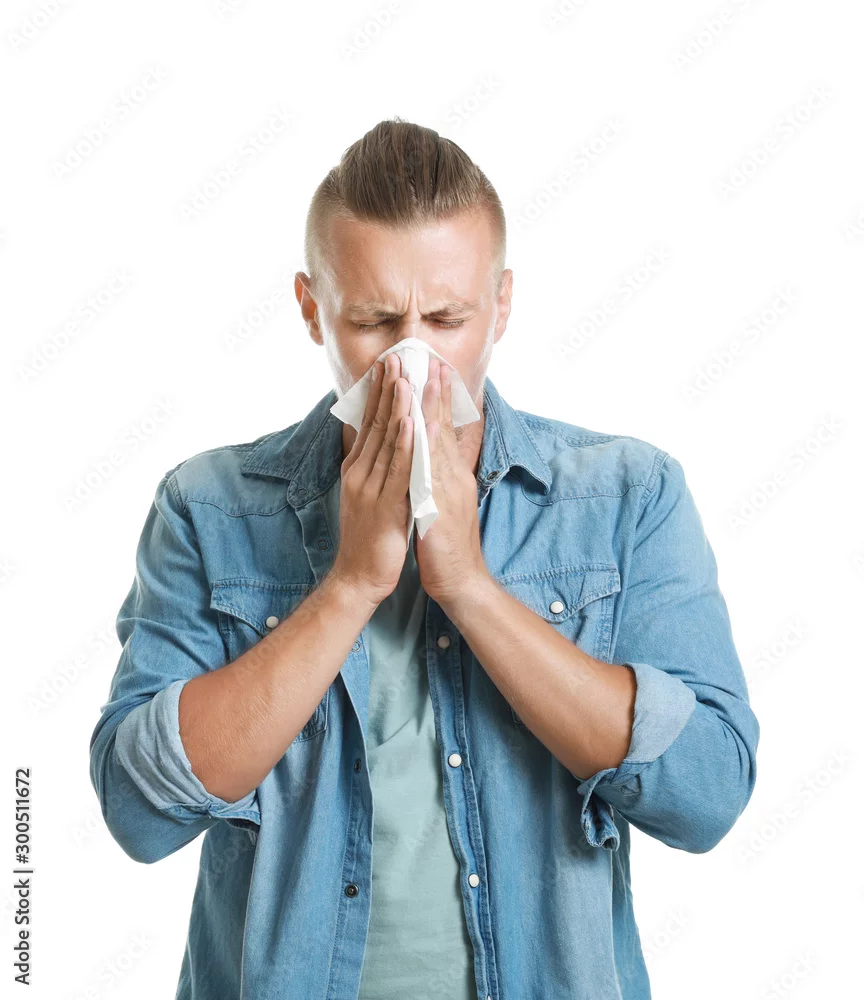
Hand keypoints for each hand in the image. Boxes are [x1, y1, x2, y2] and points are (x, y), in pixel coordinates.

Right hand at [329, 353, 413, 605]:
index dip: (380, 392)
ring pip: (385, 441)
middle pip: (375, 424)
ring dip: (396, 408)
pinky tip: (412, 423)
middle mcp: (359, 472)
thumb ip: (376, 467)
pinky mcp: (384, 506)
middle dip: (387, 390)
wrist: (359, 576)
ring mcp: (370, 488)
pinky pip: (397, 470)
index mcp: (357, 468)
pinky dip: (405, 445)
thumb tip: (383, 441)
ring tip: (405, 378)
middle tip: (395, 357)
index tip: (389, 364)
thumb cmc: (371, 537)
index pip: (369, 422)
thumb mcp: (370, 494)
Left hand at [414, 356, 488, 605]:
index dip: (436, 401)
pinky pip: (434, 471)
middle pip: (444, 428)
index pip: (442, 431)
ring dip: (434, 410)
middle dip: (438, 394)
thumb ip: (433, 479)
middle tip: (433, 360)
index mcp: (450, 476)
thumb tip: (423, 458)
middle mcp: (453, 477)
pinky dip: (429, 448)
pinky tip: (424, 427)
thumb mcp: (438, 504)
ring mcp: (450, 491)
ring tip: (428, 379)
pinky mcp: (444, 507)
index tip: (431, 370)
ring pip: (440, 443)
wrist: (460, 581)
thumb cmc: (445, 545)